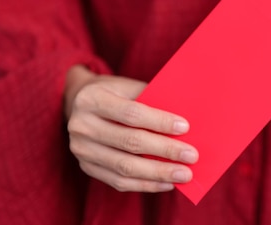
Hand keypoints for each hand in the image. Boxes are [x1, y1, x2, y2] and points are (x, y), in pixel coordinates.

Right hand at [64, 66, 198, 191]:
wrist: (80, 103)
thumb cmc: (115, 93)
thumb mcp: (128, 86)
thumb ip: (152, 99)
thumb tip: (184, 123)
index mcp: (92, 99)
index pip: (130, 113)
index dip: (159, 121)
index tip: (185, 127)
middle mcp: (81, 126)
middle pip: (129, 142)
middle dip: (165, 150)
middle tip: (191, 156)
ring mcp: (81, 150)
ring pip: (125, 167)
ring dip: (158, 173)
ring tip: (183, 175)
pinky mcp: (86, 167)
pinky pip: (119, 182)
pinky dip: (146, 184)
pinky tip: (166, 183)